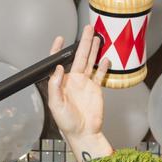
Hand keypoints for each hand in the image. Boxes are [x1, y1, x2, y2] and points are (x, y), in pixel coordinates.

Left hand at [48, 24, 109, 147]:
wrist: (84, 132)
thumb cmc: (67, 123)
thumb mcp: (56, 105)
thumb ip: (55, 86)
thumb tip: (58, 68)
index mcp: (61, 83)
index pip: (58, 62)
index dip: (57, 50)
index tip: (60, 39)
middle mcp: (73, 81)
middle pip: (78, 57)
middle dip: (83, 42)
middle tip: (88, 28)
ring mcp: (85, 84)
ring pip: (89, 62)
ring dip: (93, 49)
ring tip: (97, 36)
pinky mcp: (95, 89)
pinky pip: (99, 74)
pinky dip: (103, 66)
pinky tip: (105, 57)